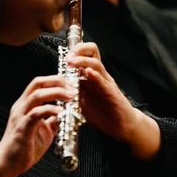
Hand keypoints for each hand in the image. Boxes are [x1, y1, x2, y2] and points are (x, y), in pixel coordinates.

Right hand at [0, 76, 68, 176]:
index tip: (71, 85)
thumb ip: (51, 122)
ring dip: (56, 93)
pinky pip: (36, 113)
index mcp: (25, 106)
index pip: (39, 84)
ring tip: (71, 97)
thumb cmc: (24, 149)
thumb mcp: (44, 132)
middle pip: (37, 83)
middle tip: (73, 87)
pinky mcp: (22, 128)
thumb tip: (63, 116)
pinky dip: (50, 110)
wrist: (7, 164)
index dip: (55, 80)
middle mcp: (21, 107)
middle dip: (57, 81)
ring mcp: (20, 116)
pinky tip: (61, 112)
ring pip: (37, 95)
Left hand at [63, 41, 160, 160]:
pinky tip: (88, 73)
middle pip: (92, 52)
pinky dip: (95, 76)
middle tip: (68, 57)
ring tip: (72, 62)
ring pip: (96, 64)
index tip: (64, 57)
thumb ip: (71, 93)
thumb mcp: (82, 102)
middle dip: (79, 50)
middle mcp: (100, 76)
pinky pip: (103, 81)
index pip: (85, 55)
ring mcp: (106, 83)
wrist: (121, 126)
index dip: (74, 51)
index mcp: (91, 76)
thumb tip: (56, 90)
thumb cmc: (102, 114)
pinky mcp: (112, 93)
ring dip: (83, 61)